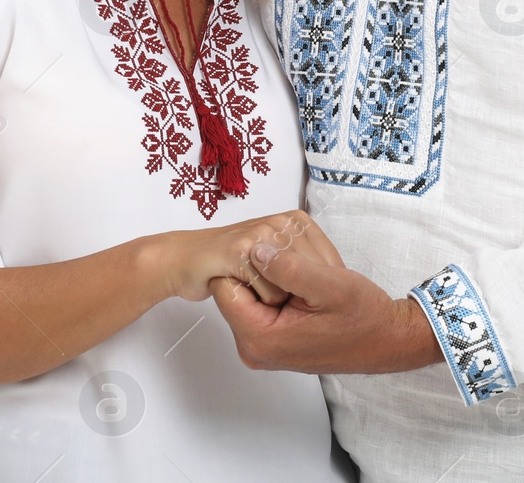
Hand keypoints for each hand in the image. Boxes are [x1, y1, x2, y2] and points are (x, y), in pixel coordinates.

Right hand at [158, 209, 341, 306]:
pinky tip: (240, 286)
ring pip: (292, 288)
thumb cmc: (230, 265)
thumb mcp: (280, 264)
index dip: (314, 290)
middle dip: (296, 295)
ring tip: (251, 288)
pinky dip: (260, 302)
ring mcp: (264, 232)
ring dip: (276, 301)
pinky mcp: (243, 250)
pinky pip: (270, 293)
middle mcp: (284, 221)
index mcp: (297, 221)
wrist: (185, 258)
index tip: (291, 293)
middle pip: (313, 277)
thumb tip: (338, 278)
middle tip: (266, 292)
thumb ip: (305, 266)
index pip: (330, 265)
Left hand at [207, 240, 441, 374]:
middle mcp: (254, 348)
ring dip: (273, 278)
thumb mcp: (330, 285)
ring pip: (249, 293)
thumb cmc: (363, 316)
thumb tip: (254, 249)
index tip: (277, 254)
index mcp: (260, 338)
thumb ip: (289, 268)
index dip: (246, 261)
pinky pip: (262, 303)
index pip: (225, 285)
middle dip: (261, 270)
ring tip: (307, 277)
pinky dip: (280, 289)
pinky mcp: (273, 340)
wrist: (386, 340)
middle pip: (235, 289)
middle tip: (300, 266)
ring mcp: (262, 346)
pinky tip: (306, 287)